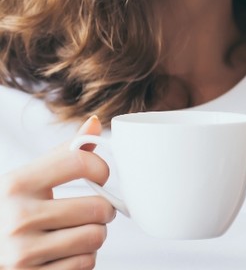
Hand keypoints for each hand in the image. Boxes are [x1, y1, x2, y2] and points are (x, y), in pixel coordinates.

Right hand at [0, 116, 115, 269]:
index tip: (100, 176)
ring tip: (74, 232)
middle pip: (98, 208)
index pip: (80, 162)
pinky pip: (86, 263)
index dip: (101, 168)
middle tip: (89, 211)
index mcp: (15, 185)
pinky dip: (82, 259)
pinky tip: (62, 254)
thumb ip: (63, 155)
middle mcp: (17, 218)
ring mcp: (23, 253)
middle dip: (101, 211)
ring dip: (93, 236)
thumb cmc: (9, 212)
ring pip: (96, 237)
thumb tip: (96, 124)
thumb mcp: (26, 181)